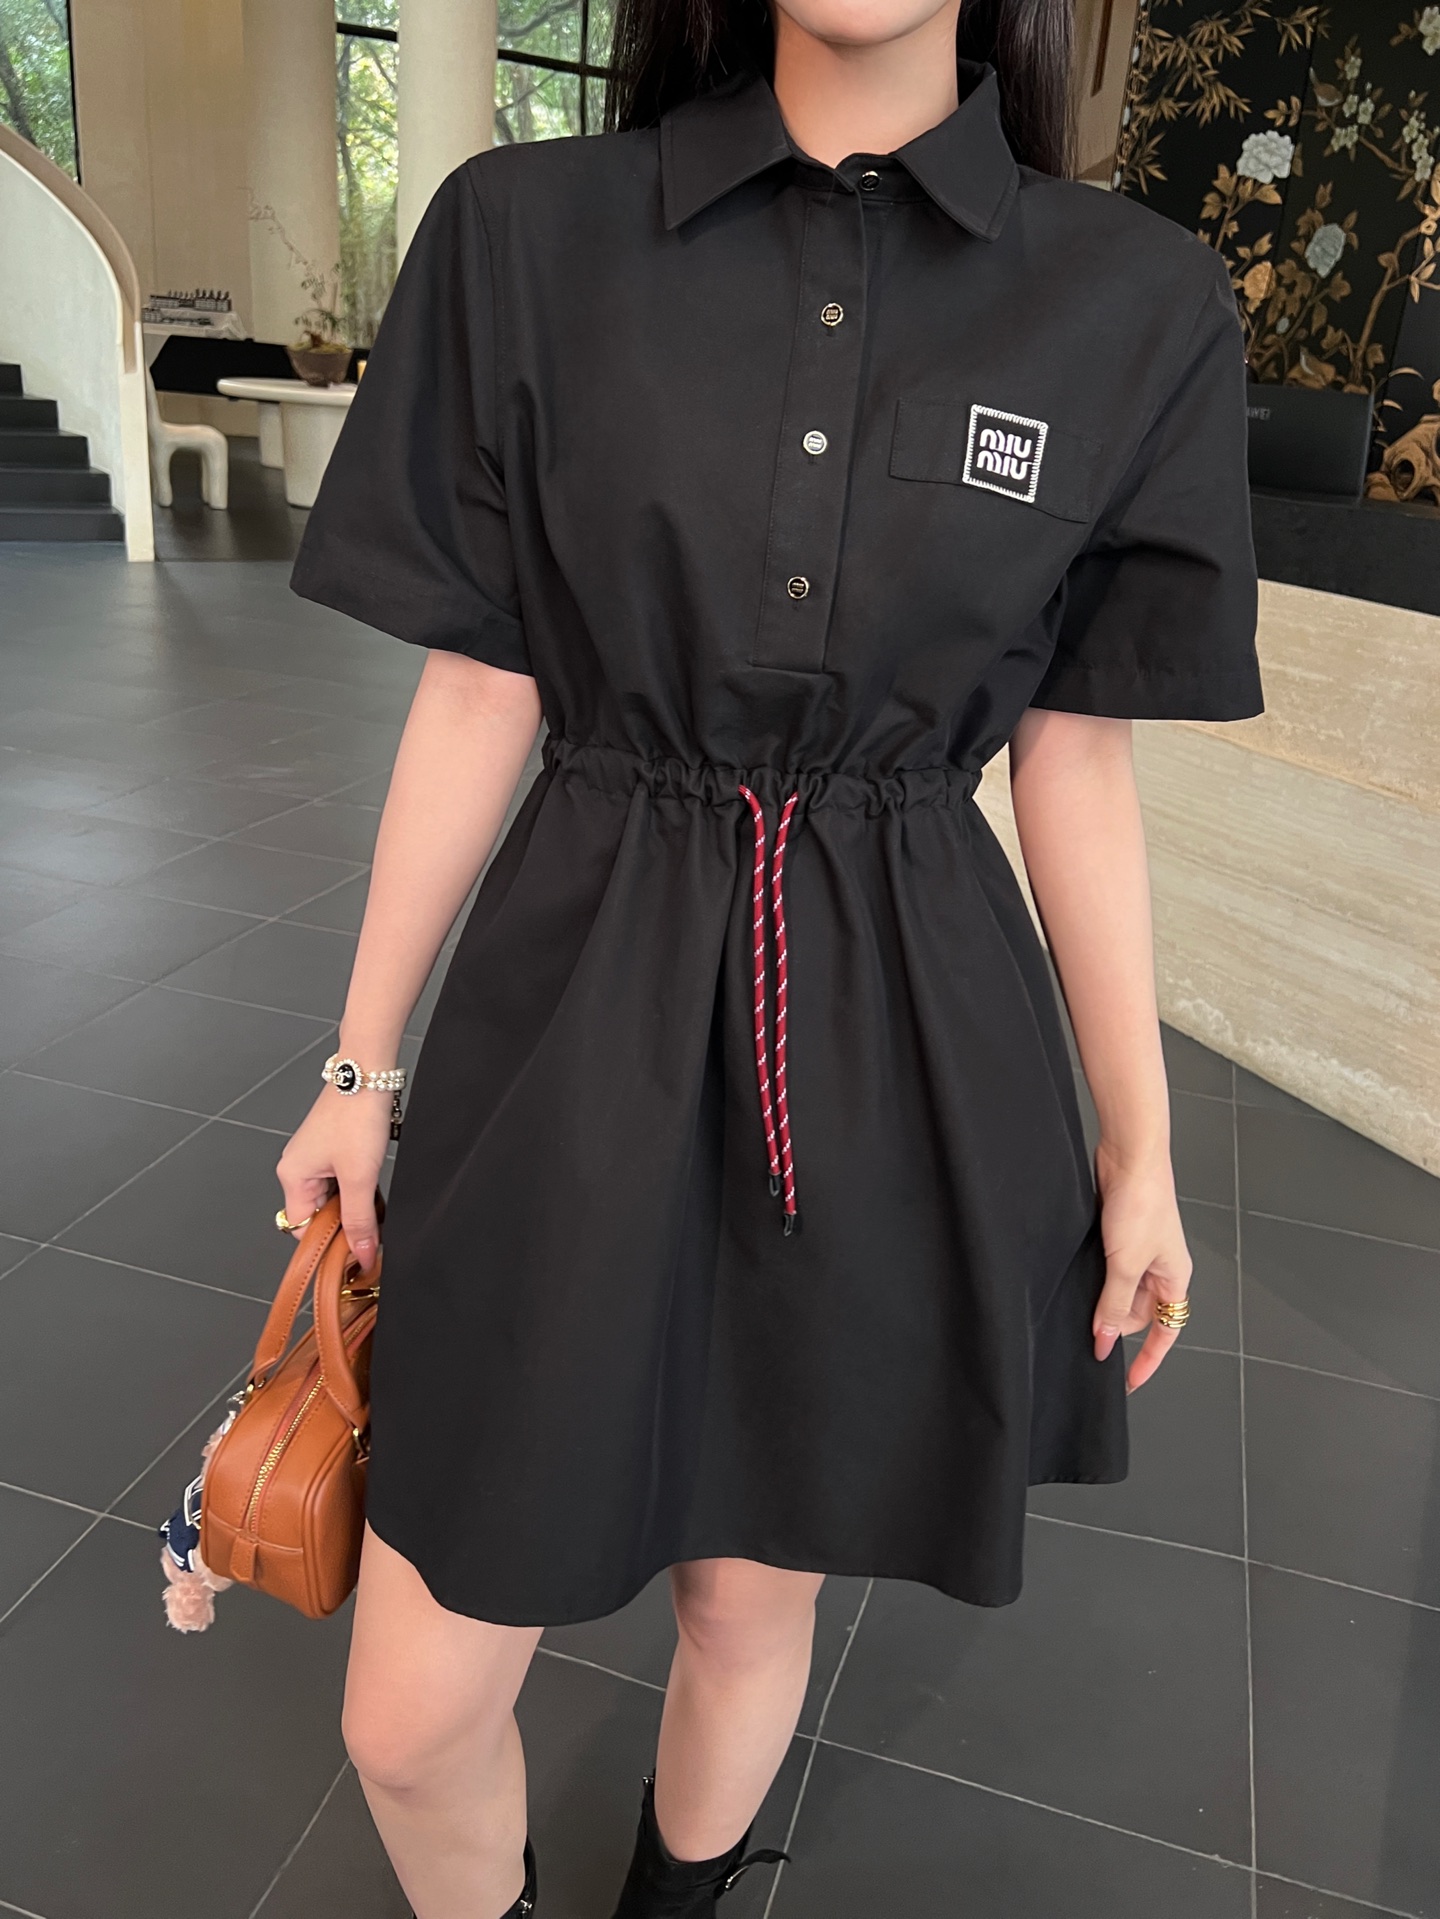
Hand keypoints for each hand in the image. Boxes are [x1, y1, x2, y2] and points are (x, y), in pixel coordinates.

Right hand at [276, 1086, 391, 1270]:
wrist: (369, 1072)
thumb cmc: (355, 1113)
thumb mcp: (360, 1176)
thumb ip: (360, 1219)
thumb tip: (361, 1253)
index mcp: (292, 1176)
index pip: (303, 1228)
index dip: (328, 1243)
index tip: (354, 1252)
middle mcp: (299, 1167)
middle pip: (318, 1215)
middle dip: (344, 1223)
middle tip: (371, 1227)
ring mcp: (316, 1158)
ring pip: (334, 1199)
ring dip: (354, 1205)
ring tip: (374, 1202)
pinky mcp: (333, 1149)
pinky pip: (342, 1181)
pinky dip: (358, 1189)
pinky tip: (374, 1186)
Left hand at [1091, 1142, 1192, 1393]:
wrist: (1129, 1155)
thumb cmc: (1142, 1203)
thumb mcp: (1127, 1264)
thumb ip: (1114, 1305)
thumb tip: (1106, 1341)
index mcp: (1175, 1278)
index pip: (1166, 1331)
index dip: (1148, 1359)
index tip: (1129, 1381)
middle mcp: (1160, 1267)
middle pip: (1139, 1313)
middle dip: (1116, 1324)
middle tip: (1089, 1335)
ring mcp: (1139, 1250)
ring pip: (1119, 1290)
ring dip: (1101, 1300)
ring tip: (1078, 1308)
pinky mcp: (1118, 1234)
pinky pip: (1107, 1268)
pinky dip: (1093, 1278)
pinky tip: (1075, 1278)